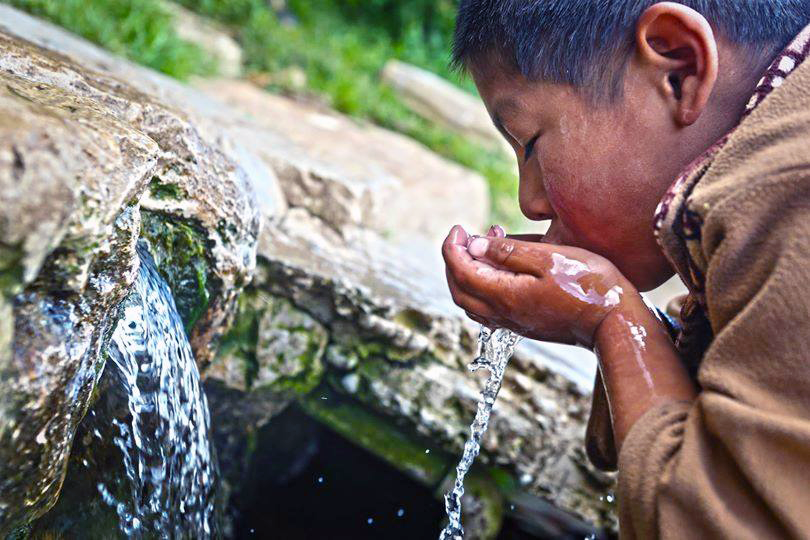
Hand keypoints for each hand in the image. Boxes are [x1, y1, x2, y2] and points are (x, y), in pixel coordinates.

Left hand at [442, 225, 637, 347]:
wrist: (615, 323)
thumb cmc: (589, 286)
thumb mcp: (550, 258)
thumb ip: (509, 252)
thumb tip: (474, 246)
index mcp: (505, 296)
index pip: (461, 271)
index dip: (452, 248)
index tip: (457, 228)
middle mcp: (504, 314)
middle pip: (459, 290)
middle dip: (453, 262)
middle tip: (462, 237)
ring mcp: (514, 323)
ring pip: (471, 303)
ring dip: (466, 276)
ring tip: (481, 248)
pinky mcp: (526, 326)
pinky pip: (488, 310)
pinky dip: (480, 288)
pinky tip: (497, 272)